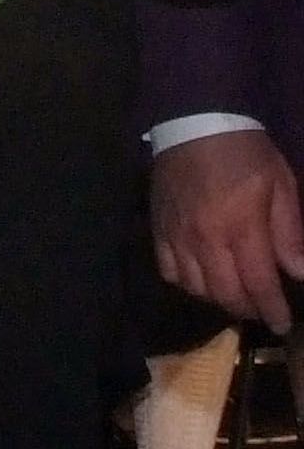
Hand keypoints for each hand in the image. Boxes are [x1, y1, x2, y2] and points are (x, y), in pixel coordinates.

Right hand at [151, 128, 303, 333]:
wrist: (194, 124)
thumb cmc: (245, 153)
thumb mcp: (282, 185)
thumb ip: (290, 232)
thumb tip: (299, 272)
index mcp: (240, 227)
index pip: (258, 283)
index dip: (272, 309)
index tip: (283, 324)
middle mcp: (205, 239)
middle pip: (225, 293)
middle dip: (247, 309)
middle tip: (262, 311)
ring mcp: (177, 236)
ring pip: (195, 288)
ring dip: (218, 299)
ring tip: (235, 295)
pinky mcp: (158, 229)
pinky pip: (169, 271)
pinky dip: (187, 283)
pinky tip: (202, 278)